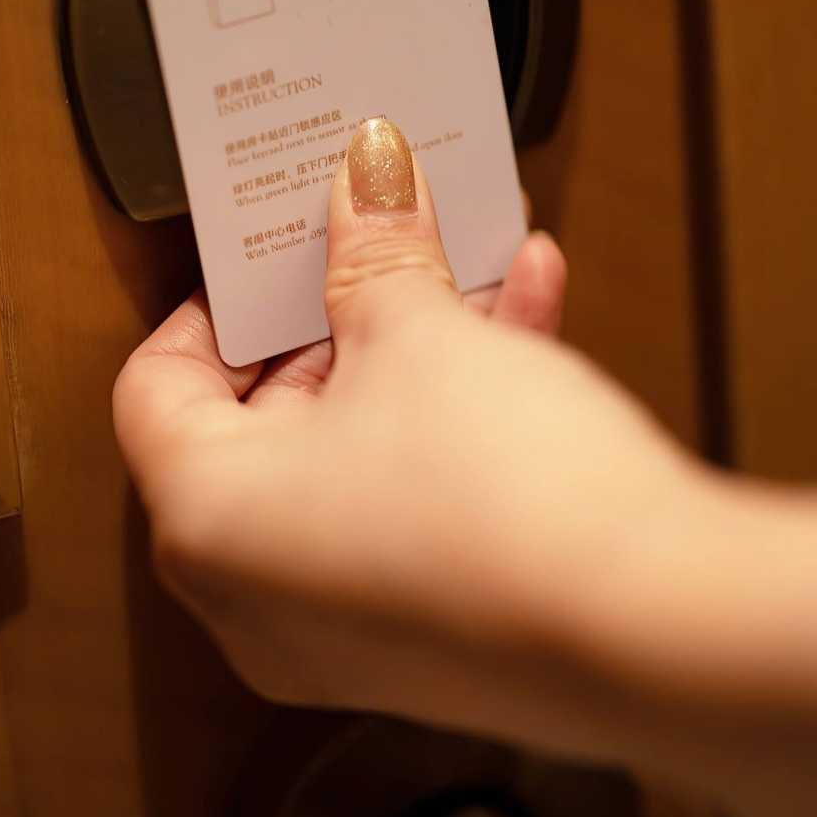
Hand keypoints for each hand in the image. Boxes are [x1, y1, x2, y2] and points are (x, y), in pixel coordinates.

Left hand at [113, 117, 713, 756]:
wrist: (658, 635)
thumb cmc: (507, 506)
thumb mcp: (424, 337)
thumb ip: (378, 253)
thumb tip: (364, 180)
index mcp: (206, 521)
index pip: (159, 387)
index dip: (220, 301)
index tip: (277, 247)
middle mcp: (254, 595)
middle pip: (268, 418)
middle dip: (343, 314)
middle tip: (379, 237)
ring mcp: (344, 628)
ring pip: (358, 454)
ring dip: (417, 350)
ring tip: (472, 259)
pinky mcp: (432, 637)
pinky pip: (416, 502)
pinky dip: (455, 421)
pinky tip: (528, 321)